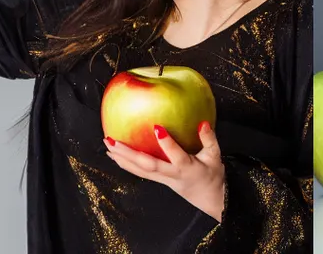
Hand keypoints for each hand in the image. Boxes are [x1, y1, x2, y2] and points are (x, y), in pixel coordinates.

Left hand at [103, 120, 227, 222]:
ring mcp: (164, 180)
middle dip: (129, 154)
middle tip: (112, 141)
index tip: (157, 127)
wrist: (211, 199)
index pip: (177, 157)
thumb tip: (202, 122)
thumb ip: (209, 139)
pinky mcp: (159, 181)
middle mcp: (172, 175)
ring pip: (140, 171)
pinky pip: (139, 173)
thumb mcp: (215, 156)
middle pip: (149, 166)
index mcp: (188, 168)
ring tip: (107, 145)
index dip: (168, 144)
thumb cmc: (212, 175)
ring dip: (122, 159)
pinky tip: (113, 156)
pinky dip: (125, 165)